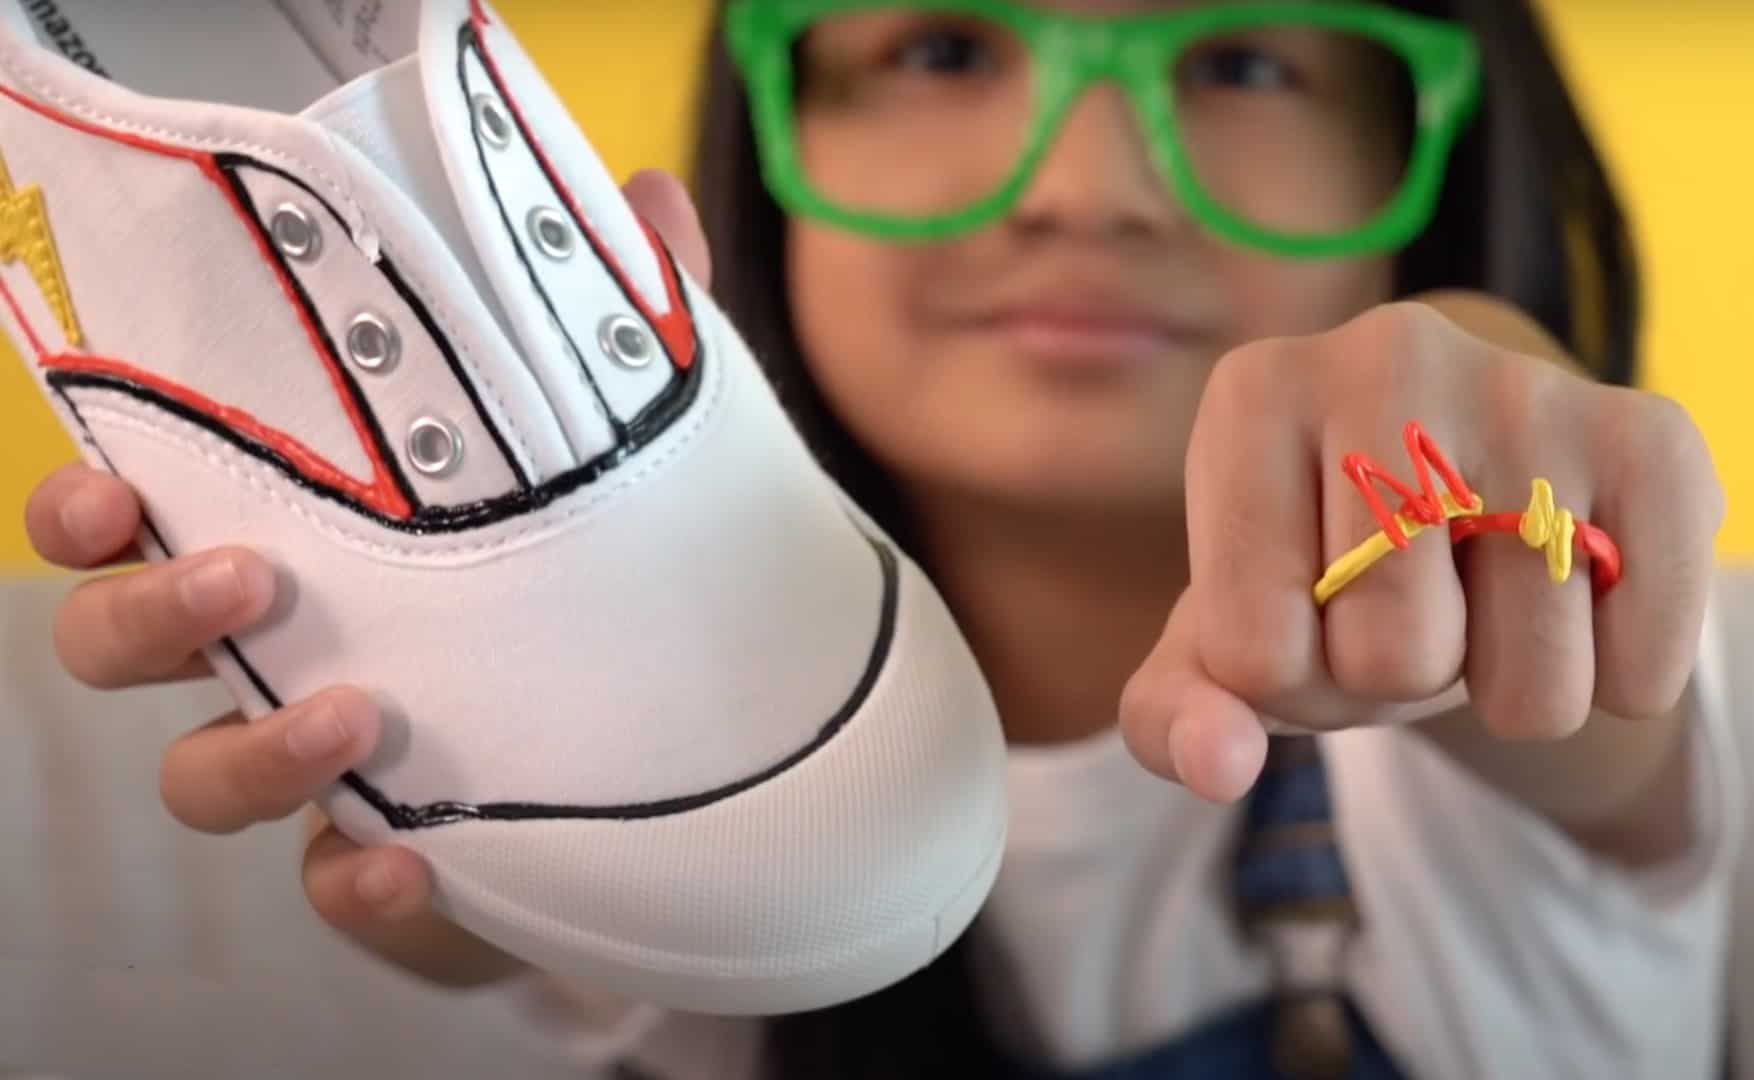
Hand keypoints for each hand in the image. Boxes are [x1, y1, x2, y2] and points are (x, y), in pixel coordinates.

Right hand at [22, 168, 712, 986]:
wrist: (675, 750)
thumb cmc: (594, 573)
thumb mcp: (620, 440)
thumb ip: (628, 329)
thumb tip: (652, 195)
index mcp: (302, 543)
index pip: (140, 519)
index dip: (86, 507)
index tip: (107, 485)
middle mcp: (282, 653)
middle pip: (122, 647)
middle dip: (146, 617)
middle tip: (243, 582)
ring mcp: (324, 766)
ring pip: (201, 776)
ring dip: (250, 752)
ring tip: (360, 716)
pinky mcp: (391, 864)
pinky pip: (329, 891)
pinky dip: (353, 883)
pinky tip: (407, 863)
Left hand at [1119, 299, 1721, 804]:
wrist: (1467, 480)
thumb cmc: (1325, 568)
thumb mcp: (1228, 638)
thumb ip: (1177, 714)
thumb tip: (1217, 768)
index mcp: (1252, 397)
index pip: (1253, 652)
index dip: (1288, 679)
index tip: (1307, 612)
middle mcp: (1387, 358)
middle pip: (1389, 659)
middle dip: (1392, 679)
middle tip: (1406, 605)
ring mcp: (1526, 389)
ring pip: (1528, 681)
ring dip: (1506, 688)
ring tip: (1486, 594)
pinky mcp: (1653, 436)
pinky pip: (1643, 664)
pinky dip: (1615, 683)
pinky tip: (1579, 603)